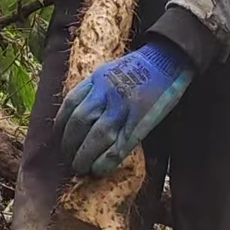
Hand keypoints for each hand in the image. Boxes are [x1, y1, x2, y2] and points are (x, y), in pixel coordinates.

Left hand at [54, 39, 193, 176]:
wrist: (170, 59)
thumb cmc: (142, 67)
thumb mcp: (112, 70)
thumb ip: (97, 89)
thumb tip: (83, 117)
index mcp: (99, 78)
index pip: (70, 104)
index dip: (61, 124)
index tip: (58, 137)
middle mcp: (107, 93)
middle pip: (79, 122)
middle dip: (69, 144)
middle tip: (68, 158)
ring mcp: (123, 108)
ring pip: (95, 138)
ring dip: (83, 157)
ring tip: (81, 167)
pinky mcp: (139, 124)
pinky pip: (117, 148)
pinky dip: (105, 163)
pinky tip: (99, 170)